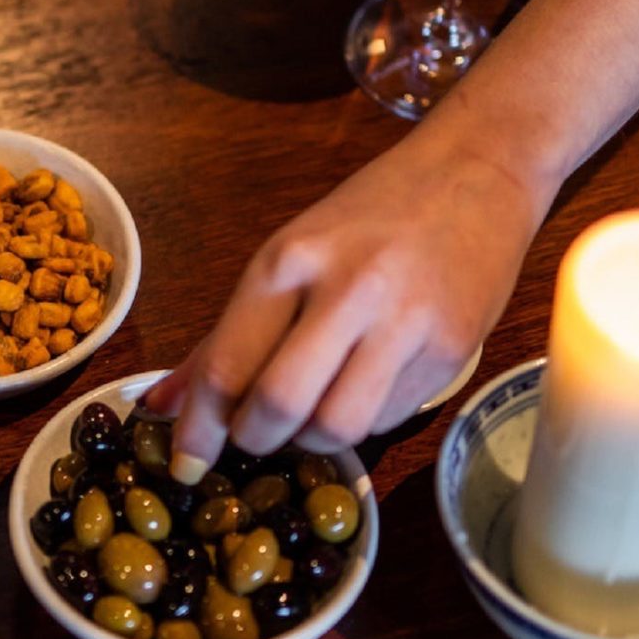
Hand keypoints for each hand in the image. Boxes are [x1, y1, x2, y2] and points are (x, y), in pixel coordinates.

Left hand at [144, 133, 548, 481]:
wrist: (476, 173)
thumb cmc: (369, 216)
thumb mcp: (287, 256)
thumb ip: (225, 337)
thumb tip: (161, 406)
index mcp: (289, 261)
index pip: (228, 365)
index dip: (199, 428)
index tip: (186, 465)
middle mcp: (347, 290)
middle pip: (278, 406)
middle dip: (252, 441)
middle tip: (251, 439)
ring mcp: (406, 323)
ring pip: (338, 428)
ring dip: (310, 441)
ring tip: (307, 417)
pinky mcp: (452, 351)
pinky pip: (390, 419)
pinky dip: (361, 423)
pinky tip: (358, 392)